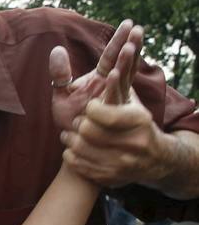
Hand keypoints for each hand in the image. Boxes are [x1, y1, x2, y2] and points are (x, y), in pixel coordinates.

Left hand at [49, 18, 140, 132]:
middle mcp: (110, 87)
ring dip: (126, 62)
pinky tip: (114, 73)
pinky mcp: (108, 114)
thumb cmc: (70, 120)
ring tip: (130, 47)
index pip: (111, 56)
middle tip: (137, 29)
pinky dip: (113, 85)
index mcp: (101, 79)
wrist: (74, 143)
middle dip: (130, 45)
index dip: (120, 40)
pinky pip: (112, 97)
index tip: (130, 24)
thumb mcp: (62, 93)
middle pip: (123, 63)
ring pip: (122, 78)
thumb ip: (60, 72)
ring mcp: (112, 100)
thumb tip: (56, 49)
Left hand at [59, 59, 177, 189]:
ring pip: (80, 149)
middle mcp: (133, 143)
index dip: (90, 109)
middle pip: (87, 131)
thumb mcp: (131, 98)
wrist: (154, 160)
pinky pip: (79, 166)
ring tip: (71, 133)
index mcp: (137, 120)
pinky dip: (71, 156)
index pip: (100, 113)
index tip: (87, 107)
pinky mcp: (112, 178)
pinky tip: (73, 149)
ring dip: (71, 140)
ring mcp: (122, 164)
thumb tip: (123, 45)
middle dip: (79, 125)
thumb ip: (122, 74)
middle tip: (77, 121)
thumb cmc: (137, 122)